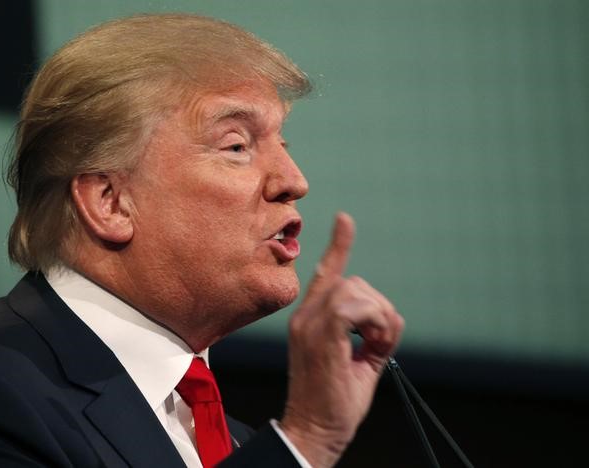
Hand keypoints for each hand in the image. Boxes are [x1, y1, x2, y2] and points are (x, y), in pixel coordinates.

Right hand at [280, 212, 404, 467]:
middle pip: (352, 282)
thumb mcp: (359, 363)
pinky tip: (372, 345)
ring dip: (377, 316)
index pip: (325, 275)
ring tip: (375, 347)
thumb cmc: (335, 404)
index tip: (345, 220)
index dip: (338, 246)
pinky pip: (352, 307)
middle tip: (379, 343)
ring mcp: (309, 325)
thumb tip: (388, 317)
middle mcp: (305, 318)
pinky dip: (374, 322)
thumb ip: (370, 335)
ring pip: (354, 290)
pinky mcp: (319, 334)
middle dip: (378, 308)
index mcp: (310, 321)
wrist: (314, 430)